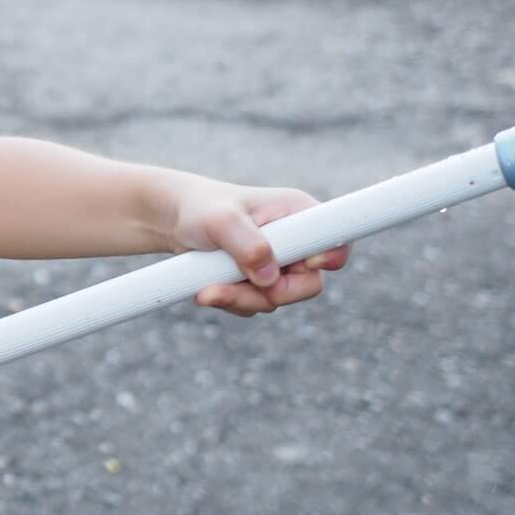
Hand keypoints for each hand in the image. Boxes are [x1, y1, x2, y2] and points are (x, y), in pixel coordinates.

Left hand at [171, 179, 351, 317]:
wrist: (178, 221)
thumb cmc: (203, 209)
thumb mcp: (220, 220)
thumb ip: (247, 244)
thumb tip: (269, 277)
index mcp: (299, 214)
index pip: (335, 239)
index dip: (329, 257)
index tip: (309, 263)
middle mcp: (296, 241)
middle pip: (308, 284)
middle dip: (270, 293)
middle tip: (226, 289)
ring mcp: (280, 265)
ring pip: (277, 300)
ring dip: (241, 299)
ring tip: (207, 286)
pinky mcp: (261, 283)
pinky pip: (255, 306)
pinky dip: (231, 301)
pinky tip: (208, 286)